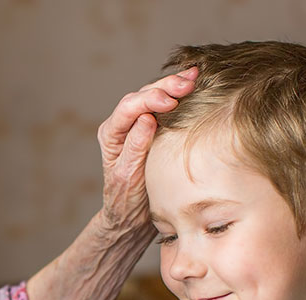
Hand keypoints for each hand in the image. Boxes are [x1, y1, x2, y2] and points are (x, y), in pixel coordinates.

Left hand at [98, 67, 198, 231]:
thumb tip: (147, 119)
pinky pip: (164, 106)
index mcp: (111, 134)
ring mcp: (137, 124)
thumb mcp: (129, 176)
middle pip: (141, 96)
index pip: (128, 108)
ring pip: (153, 96)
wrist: (134, 216)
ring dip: (174, 85)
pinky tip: (194, 83)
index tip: (170, 102)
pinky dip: (178, 94)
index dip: (149, 100)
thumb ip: (135, 147)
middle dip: (165, 86)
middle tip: (189, 83)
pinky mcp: (154, 128)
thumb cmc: (127, 200)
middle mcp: (122, 125)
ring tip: (195, 77)